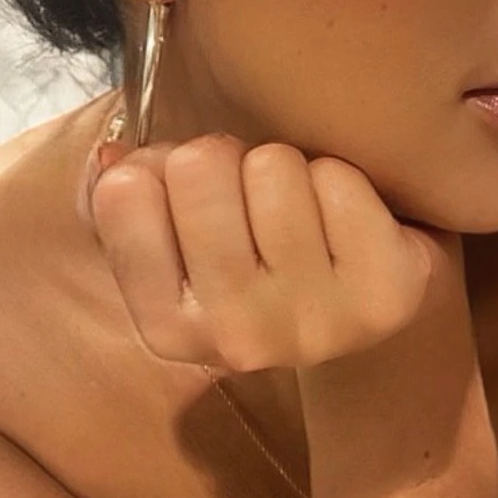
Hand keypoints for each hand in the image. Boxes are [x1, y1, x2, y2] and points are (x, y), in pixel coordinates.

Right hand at [78, 126, 465, 373]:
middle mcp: (236, 339)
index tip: (192, 193)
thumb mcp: (175, 232)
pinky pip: (339, 182)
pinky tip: (348, 220)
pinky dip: (343, 180)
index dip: (160, 167)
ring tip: (302, 208)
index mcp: (166, 328)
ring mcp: (314, 326)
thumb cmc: (255, 249)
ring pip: (272, 167)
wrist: (362, 287)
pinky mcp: (383, 297)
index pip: (125, 194)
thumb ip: (125, 194)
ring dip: (289, 169)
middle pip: (200, 166)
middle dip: (227, 159)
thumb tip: (114, 162)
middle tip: (252, 194)